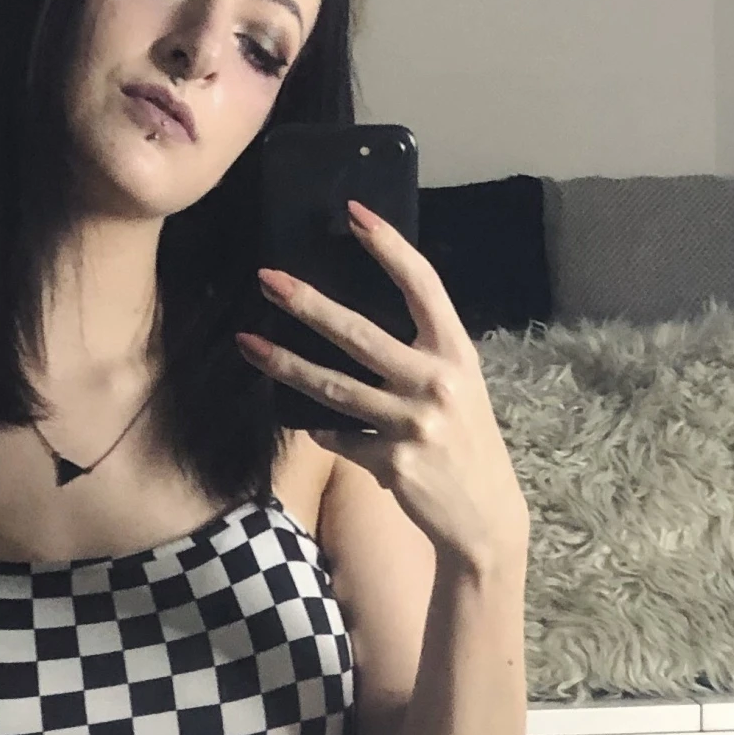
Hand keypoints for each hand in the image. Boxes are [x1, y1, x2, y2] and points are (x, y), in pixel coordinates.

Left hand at [238, 201, 529, 571]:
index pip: (422, 285)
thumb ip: (419, 357)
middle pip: (360, 333)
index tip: (354, 214)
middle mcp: (437, 382)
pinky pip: (339, 439)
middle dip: (308, 303)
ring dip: (285, 365)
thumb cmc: (465, 445)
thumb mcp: (458, 391)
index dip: (389, 246)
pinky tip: (312, 426)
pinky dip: (323, 432)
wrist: (485, 520)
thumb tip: (354, 329)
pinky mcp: (393, 463)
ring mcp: (414, 424)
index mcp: (456, 353)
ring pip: (334, 388)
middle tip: (267, 279)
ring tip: (247, 344)